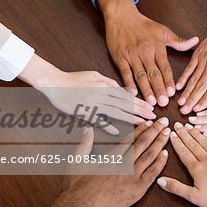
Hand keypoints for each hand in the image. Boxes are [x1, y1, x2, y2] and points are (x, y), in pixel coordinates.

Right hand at [19, 54, 155, 133]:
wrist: (54, 83)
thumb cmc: (75, 79)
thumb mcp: (94, 75)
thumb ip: (109, 82)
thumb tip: (124, 90)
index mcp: (104, 85)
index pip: (126, 94)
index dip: (139, 101)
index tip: (150, 107)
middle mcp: (101, 94)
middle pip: (124, 103)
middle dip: (140, 110)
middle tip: (153, 116)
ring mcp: (92, 104)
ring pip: (115, 111)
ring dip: (130, 118)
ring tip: (142, 122)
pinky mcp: (83, 112)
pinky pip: (96, 120)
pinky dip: (106, 125)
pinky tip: (117, 131)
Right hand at [31, 117, 170, 206]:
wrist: (80, 206)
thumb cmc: (76, 187)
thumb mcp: (77, 161)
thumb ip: (84, 144)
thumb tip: (87, 129)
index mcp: (112, 157)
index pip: (130, 139)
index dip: (141, 130)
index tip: (149, 122)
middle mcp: (124, 164)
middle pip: (143, 144)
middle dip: (154, 131)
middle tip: (164, 122)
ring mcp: (132, 176)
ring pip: (150, 156)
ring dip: (160, 143)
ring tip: (167, 133)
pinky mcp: (137, 189)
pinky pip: (152, 173)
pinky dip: (160, 163)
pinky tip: (166, 154)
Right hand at [98, 0, 198, 106]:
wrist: (121, 15)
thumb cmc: (143, 25)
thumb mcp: (163, 31)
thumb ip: (179, 42)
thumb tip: (196, 41)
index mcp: (157, 47)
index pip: (164, 67)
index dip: (168, 81)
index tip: (172, 93)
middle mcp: (145, 52)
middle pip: (153, 74)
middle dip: (159, 89)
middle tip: (163, 103)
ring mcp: (131, 55)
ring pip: (140, 75)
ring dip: (145, 89)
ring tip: (151, 102)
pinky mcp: (119, 57)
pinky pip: (125, 72)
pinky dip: (128, 83)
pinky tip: (133, 93)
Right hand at [157, 122, 206, 206]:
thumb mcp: (194, 197)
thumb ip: (176, 187)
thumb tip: (160, 180)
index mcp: (197, 168)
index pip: (183, 152)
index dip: (176, 142)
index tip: (171, 133)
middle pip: (192, 144)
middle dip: (184, 133)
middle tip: (177, 124)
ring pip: (204, 142)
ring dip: (196, 133)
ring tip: (189, 125)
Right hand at [176, 0, 206, 113]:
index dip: (205, 101)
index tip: (197, 110)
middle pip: (200, 86)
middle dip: (191, 100)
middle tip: (184, 111)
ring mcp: (204, 59)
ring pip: (193, 79)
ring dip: (186, 92)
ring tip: (180, 103)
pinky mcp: (198, 54)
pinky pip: (189, 68)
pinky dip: (183, 77)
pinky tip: (178, 87)